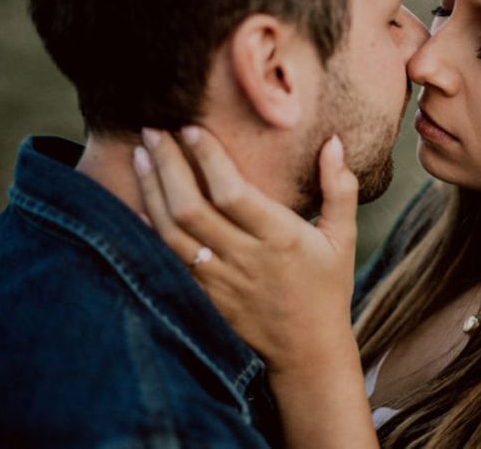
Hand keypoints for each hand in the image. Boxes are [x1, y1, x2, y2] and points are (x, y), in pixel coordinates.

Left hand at [132, 126, 359, 375]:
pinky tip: (136, 203)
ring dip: (151, 191)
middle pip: (192, 208)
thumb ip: (340, 189)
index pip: (234, 193)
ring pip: (172, 233)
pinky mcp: (204, 298)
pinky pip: (167, 261)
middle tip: (152, 130)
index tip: (190, 128)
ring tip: (140, 156)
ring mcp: (220, 282)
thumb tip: (333, 142)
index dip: (208, 159)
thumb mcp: (344, 238)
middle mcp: (246, 259)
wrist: (308, 352)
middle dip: (166, 165)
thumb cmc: (328, 288)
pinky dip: (147, 230)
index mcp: (281, 239)